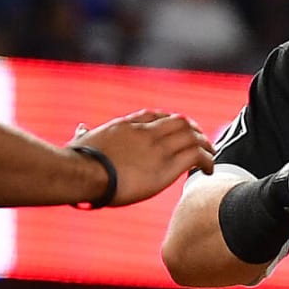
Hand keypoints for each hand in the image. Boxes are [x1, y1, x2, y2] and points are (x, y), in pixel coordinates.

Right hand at [74, 110, 215, 206]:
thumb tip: (81, 128)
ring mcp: (157, 148)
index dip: (171, 122)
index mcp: (126, 125)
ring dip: (205, 145)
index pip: (156, 115)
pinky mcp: (166, 167)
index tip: (177, 132)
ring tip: (210, 156)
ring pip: (192, 137)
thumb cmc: (78, 160)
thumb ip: (85, 133)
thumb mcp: (81, 140)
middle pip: (179, 122)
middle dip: (194, 130)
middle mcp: (146, 132)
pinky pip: (196, 156)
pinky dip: (208, 161)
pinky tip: (209, 170)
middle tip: (201, 142)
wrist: (84, 172)